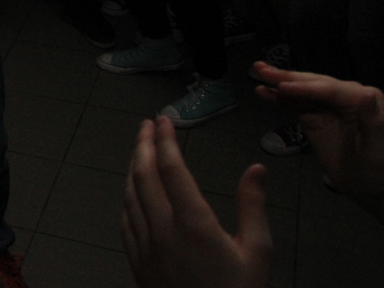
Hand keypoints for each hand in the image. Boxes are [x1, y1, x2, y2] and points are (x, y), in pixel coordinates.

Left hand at [123, 116, 272, 287]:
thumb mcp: (258, 252)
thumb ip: (254, 207)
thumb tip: (257, 171)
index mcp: (194, 224)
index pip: (171, 168)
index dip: (164, 140)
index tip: (163, 120)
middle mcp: (164, 231)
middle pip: (143, 175)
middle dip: (143, 145)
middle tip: (147, 126)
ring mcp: (146, 247)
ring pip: (130, 195)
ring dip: (132, 168)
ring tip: (139, 150)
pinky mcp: (138, 262)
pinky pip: (125, 221)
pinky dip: (128, 197)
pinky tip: (133, 191)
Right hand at [254, 66, 383, 208]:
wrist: (370, 186)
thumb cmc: (377, 169)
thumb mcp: (380, 149)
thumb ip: (374, 121)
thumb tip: (367, 94)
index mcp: (364, 99)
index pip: (331, 90)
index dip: (306, 87)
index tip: (282, 86)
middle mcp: (347, 95)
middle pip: (314, 83)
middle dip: (287, 77)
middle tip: (261, 70)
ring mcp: (329, 104)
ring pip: (302, 89)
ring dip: (279, 81)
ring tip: (258, 72)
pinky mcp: (315, 114)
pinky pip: (296, 103)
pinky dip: (280, 98)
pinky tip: (263, 91)